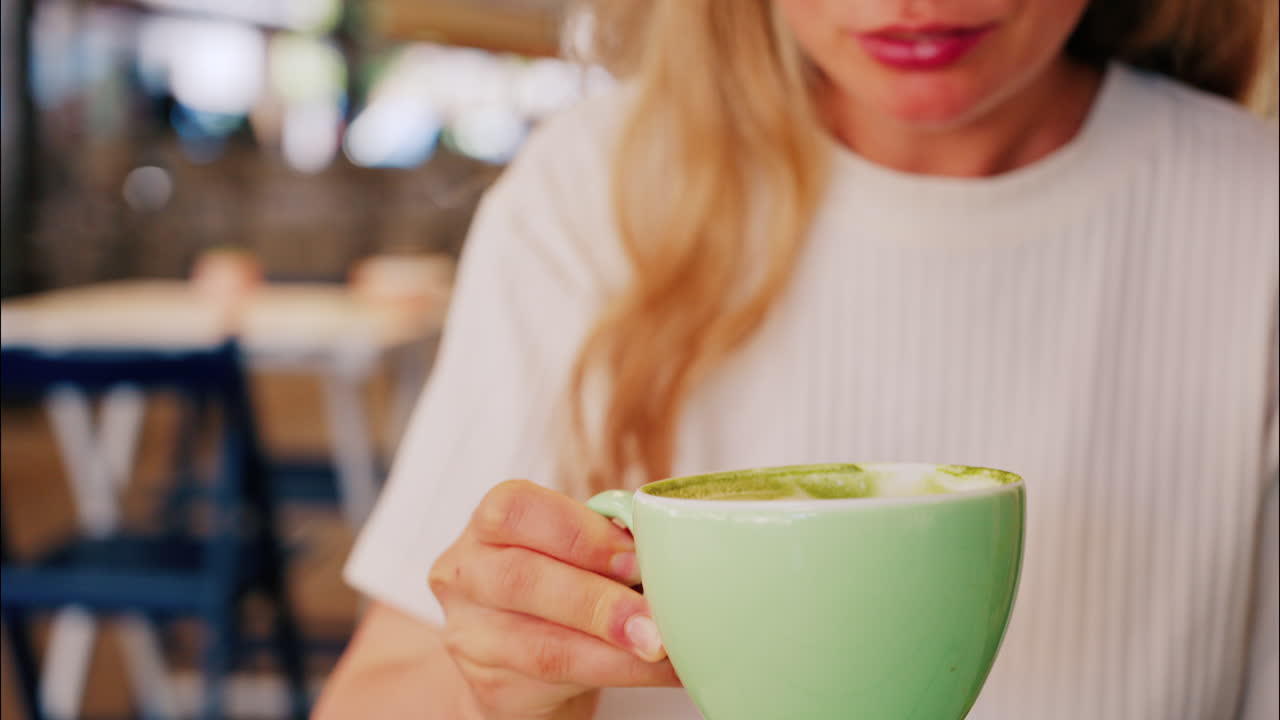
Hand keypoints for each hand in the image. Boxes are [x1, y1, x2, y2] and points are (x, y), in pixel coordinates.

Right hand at [429, 480, 679, 719]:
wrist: (517, 651)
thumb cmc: (557, 577)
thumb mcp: (571, 546)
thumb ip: (605, 538)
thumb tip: (672, 546)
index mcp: (491, 520)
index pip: (515, 509)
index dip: (578, 533)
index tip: (634, 556)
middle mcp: (466, 571)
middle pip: (520, 579)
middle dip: (597, 600)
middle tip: (654, 617)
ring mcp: (470, 633)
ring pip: (539, 644)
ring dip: (613, 649)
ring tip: (662, 649)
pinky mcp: (489, 685)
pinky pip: (556, 682)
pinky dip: (616, 674)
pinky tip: (657, 669)